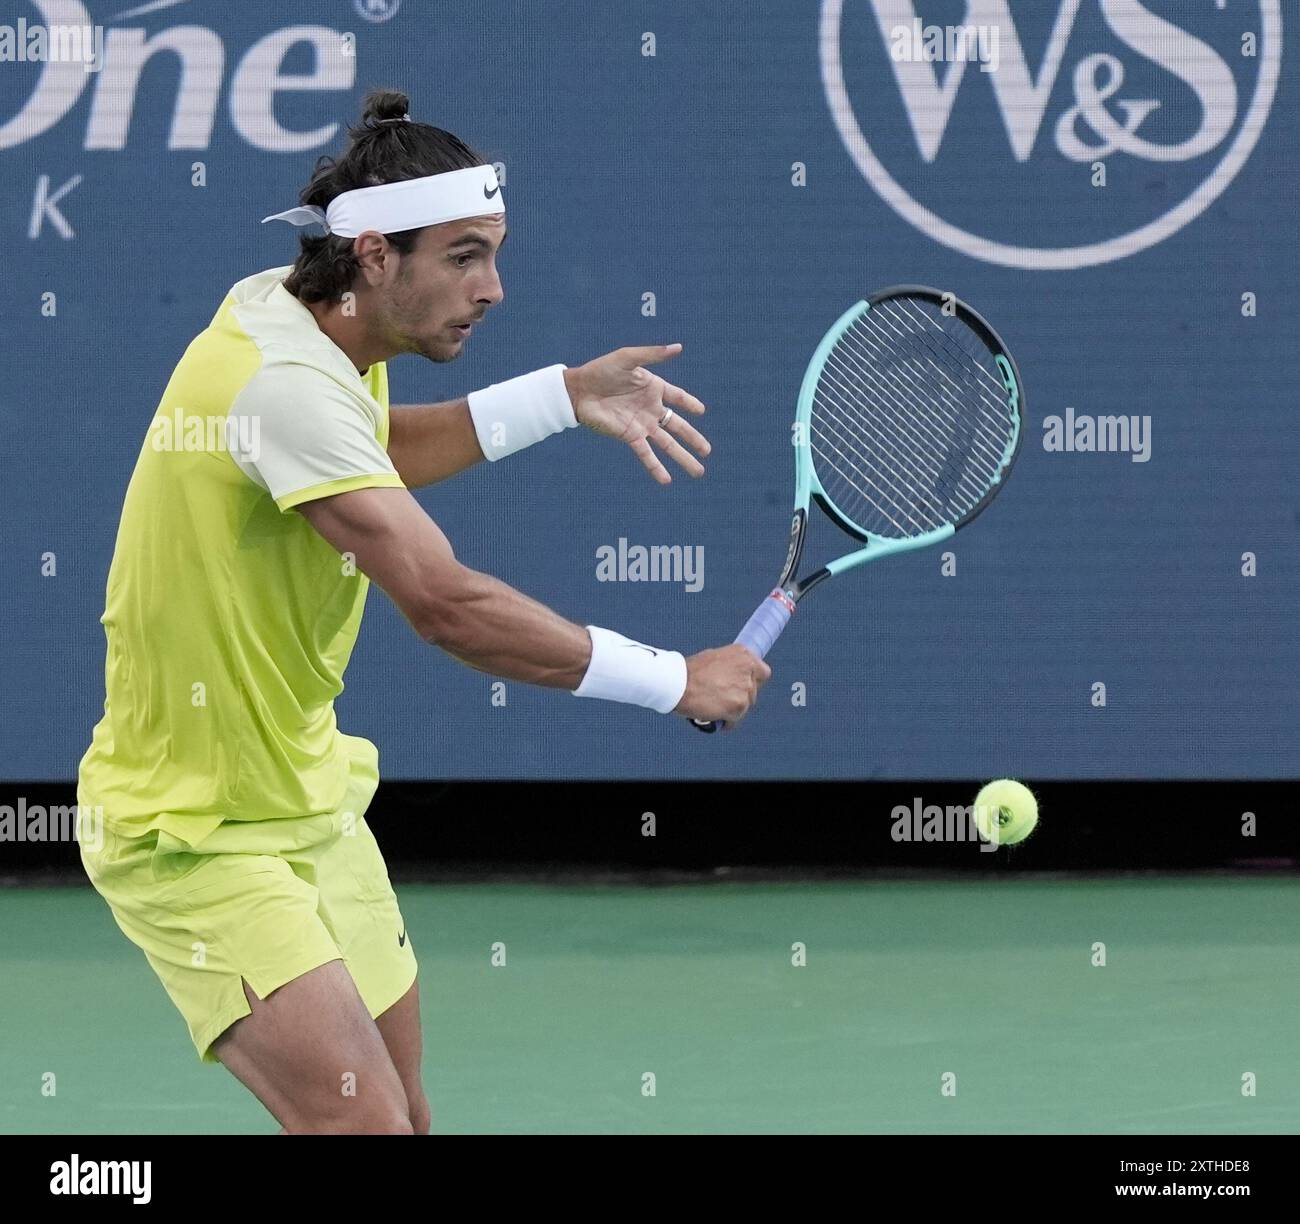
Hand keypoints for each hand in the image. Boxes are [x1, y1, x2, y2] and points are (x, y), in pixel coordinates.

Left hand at [563, 345, 710, 483]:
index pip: (679, 398)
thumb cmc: (601, 370)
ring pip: (668, 444)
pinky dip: (656, 467)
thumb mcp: (628, 358)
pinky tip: (667, 480)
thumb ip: (653, 354)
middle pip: (679, 427)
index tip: (701, 411)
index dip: (690, 403)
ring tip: (698, 472)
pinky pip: (647, 454)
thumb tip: (678, 347)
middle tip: (708, 451)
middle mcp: (651, 408)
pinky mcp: (630, 436)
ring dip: (683, 458)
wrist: (579, 390)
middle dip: (694, 439)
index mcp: (654, 388)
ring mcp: (642, 424)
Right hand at [673, 645, 770, 728]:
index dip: (752, 682)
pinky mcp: (739, 706)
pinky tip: (713, 716)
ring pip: (745, 707)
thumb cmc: (689, 671)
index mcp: (744, 654)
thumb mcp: (714, 658)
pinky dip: (726, 722)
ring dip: (732, 709)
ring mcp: (745, 688)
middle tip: (721, 698)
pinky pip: (735, 720)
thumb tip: (734, 675)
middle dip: (740, 697)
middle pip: (754, 692)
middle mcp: (749, 669)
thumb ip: (730, 666)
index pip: (762, 673)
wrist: (677, 683)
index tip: (742, 687)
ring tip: (713, 707)